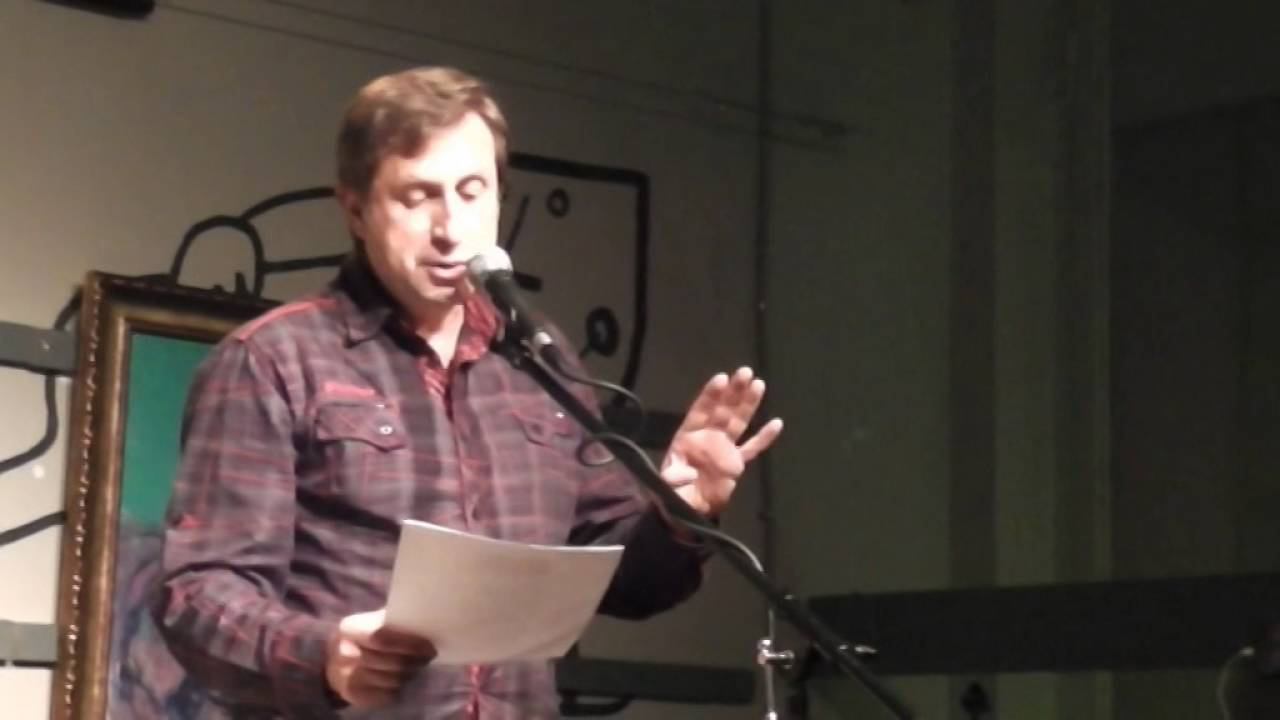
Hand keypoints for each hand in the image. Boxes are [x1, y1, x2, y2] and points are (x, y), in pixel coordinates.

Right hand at [325, 609, 435, 707]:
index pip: (381, 637)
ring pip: (390, 680)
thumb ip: (392, 621)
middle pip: (390, 661)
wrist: (336, 661)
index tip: (429, 646)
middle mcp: (343, 652)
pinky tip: (401, 680)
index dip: (409, 643)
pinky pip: (385, 695)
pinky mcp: (351, 694)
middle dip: (414, 660)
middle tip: (428, 657)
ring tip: (415, 667)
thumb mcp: (372, 622)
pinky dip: (397, 689)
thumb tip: (427, 621)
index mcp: (349, 628)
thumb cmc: (364, 638)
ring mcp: (344, 676)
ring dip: (408, 675)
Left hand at [662, 367, 782, 515]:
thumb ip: (675, 477)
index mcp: (689, 436)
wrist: (688, 509)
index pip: (701, 410)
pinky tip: (776, 423)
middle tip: (745, 372)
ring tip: (758, 383)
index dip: (711, 395)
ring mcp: (724, 448)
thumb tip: (686, 474)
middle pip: (723, 410)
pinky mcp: (737, 463)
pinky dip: (764, 437)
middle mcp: (708, 436)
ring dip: (748, 403)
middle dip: (734, 391)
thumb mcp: (668, 485)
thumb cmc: (674, 492)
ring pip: (739, 422)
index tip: (721, 379)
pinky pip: (752, 447)